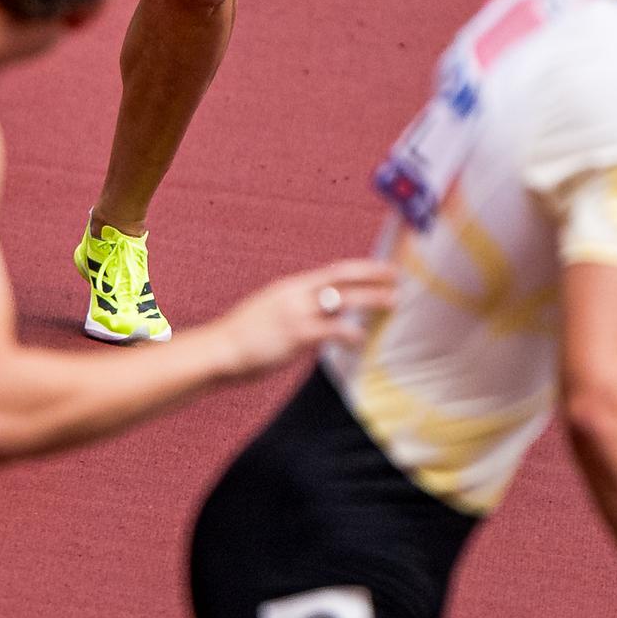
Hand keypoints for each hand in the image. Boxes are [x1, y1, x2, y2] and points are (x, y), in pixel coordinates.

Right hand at [216, 259, 399, 376]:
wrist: (219, 349)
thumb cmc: (246, 336)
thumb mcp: (273, 311)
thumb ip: (300, 309)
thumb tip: (327, 316)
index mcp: (292, 287)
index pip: (334, 271)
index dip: (361, 268)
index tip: (383, 268)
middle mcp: (296, 293)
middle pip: (342, 277)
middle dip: (372, 274)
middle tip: (397, 276)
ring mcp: (296, 312)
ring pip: (343, 299)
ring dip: (371, 299)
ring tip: (393, 301)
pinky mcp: (295, 334)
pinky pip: (331, 330)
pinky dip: (350, 333)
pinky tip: (361, 339)